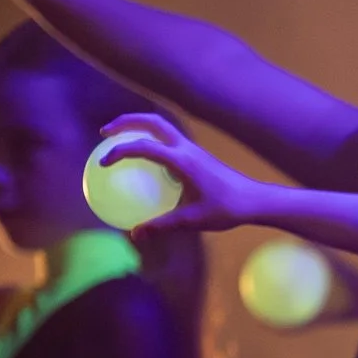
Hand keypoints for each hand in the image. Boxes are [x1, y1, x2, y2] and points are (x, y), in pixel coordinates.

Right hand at [100, 114, 270, 230]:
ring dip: (139, 126)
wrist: (255, 200)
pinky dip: (152, 141)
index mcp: (182, 160)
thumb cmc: (227, 209)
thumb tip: (135, 234)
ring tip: (119, 139)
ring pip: (161, 127)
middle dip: (126, 122)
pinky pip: (168, 141)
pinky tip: (144, 162)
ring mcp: (192, 149)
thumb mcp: (193, 220)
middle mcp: (186, 148)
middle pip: (152, 122)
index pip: (144, 147)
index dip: (119, 151)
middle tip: (105, 133)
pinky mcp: (197, 155)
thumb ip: (162, 225)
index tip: (102, 162)